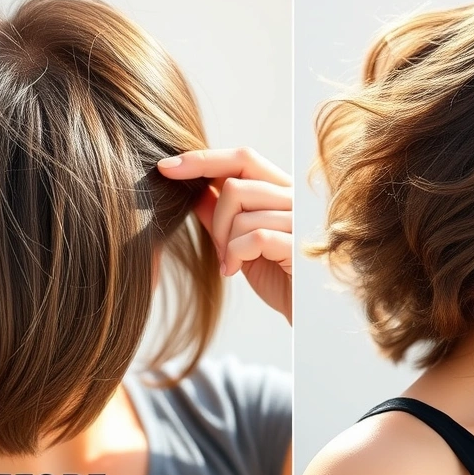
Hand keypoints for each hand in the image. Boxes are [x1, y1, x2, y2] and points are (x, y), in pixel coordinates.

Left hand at [157, 147, 291, 324]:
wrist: (307, 315)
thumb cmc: (280, 278)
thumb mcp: (242, 244)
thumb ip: (222, 216)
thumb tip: (193, 191)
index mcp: (282, 191)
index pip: (242, 159)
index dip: (202, 159)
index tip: (166, 167)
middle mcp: (294, 199)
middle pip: (236, 182)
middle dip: (215, 216)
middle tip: (218, 247)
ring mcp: (299, 220)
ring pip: (241, 211)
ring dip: (224, 242)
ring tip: (229, 264)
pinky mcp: (299, 245)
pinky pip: (254, 237)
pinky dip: (235, 255)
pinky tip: (233, 271)